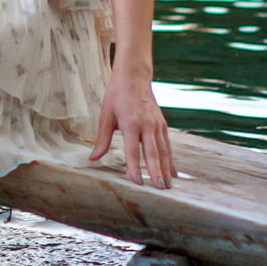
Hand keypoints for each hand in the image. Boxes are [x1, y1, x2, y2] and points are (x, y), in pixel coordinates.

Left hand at [90, 65, 172, 186]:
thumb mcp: (105, 114)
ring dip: (166, 168)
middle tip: (160, 189)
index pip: (132, 150)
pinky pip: (167, 144)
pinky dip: (171, 159)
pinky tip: (173, 172)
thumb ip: (102, 139)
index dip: (134, 167)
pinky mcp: (162, 124)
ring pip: (163, 150)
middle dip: (156, 172)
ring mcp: (157, 124)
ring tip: (168, 186)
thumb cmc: (117, 95)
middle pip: (152, 152)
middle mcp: (146, 124)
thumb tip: (93, 158)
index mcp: (130, 123)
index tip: (137, 182)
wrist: (134, 77)